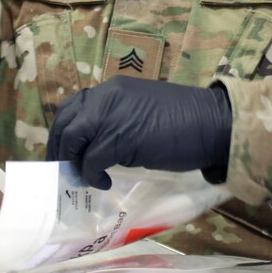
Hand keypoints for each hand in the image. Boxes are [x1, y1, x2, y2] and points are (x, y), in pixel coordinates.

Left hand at [46, 75, 232, 188]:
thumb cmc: (184, 120)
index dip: (63, 130)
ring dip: (73, 162)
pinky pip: (92, 160)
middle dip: (59, 148)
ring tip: (83, 178)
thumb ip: (117, 118)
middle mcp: (106, 97)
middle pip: (65, 121)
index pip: (72, 105)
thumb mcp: (141, 112)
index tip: (64, 151)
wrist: (212, 123)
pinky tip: (104, 183)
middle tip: (64, 170)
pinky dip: (92, 175)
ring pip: (73, 139)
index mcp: (112, 89)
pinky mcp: (120, 137)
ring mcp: (111, 115)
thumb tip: (96, 142)